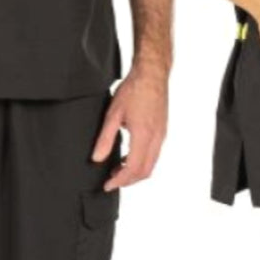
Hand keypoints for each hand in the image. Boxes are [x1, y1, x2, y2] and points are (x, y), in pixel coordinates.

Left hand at [90, 65, 167, 190]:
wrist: (152, 74)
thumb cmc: (133, 89)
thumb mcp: (113, 113)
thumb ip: (105, 138)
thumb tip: (97, 158)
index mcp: (143, 135)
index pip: (133, 169)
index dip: (120, 181)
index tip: (107, 185)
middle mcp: (156, 138)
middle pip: (145, 171)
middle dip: (128, 180)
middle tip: (111, 180)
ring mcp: (161, 134)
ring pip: (151, 164)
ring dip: (135, 171)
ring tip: (118, 168)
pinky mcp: (163, 130)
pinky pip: (154, 154)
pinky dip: (142, 161)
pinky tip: (129, 154)